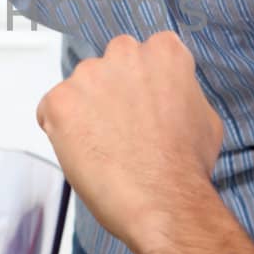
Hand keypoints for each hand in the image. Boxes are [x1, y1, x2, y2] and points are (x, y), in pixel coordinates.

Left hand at [36, 32, 224, 253]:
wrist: (164, 202)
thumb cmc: (185, 168)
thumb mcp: (204, 118)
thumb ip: (180, 93)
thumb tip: (171, 96)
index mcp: (164, 52)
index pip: (143, 54)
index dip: (139, 84)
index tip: (139, 103)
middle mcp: (124, 53)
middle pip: (108, 66)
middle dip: (111, 92)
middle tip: (121, 129)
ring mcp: (89, 75)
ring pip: (78, 88)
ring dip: (85, 111)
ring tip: (104, 147)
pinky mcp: (61, 101)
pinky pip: (50, 110)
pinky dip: (60, 130)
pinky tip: (83, 152)